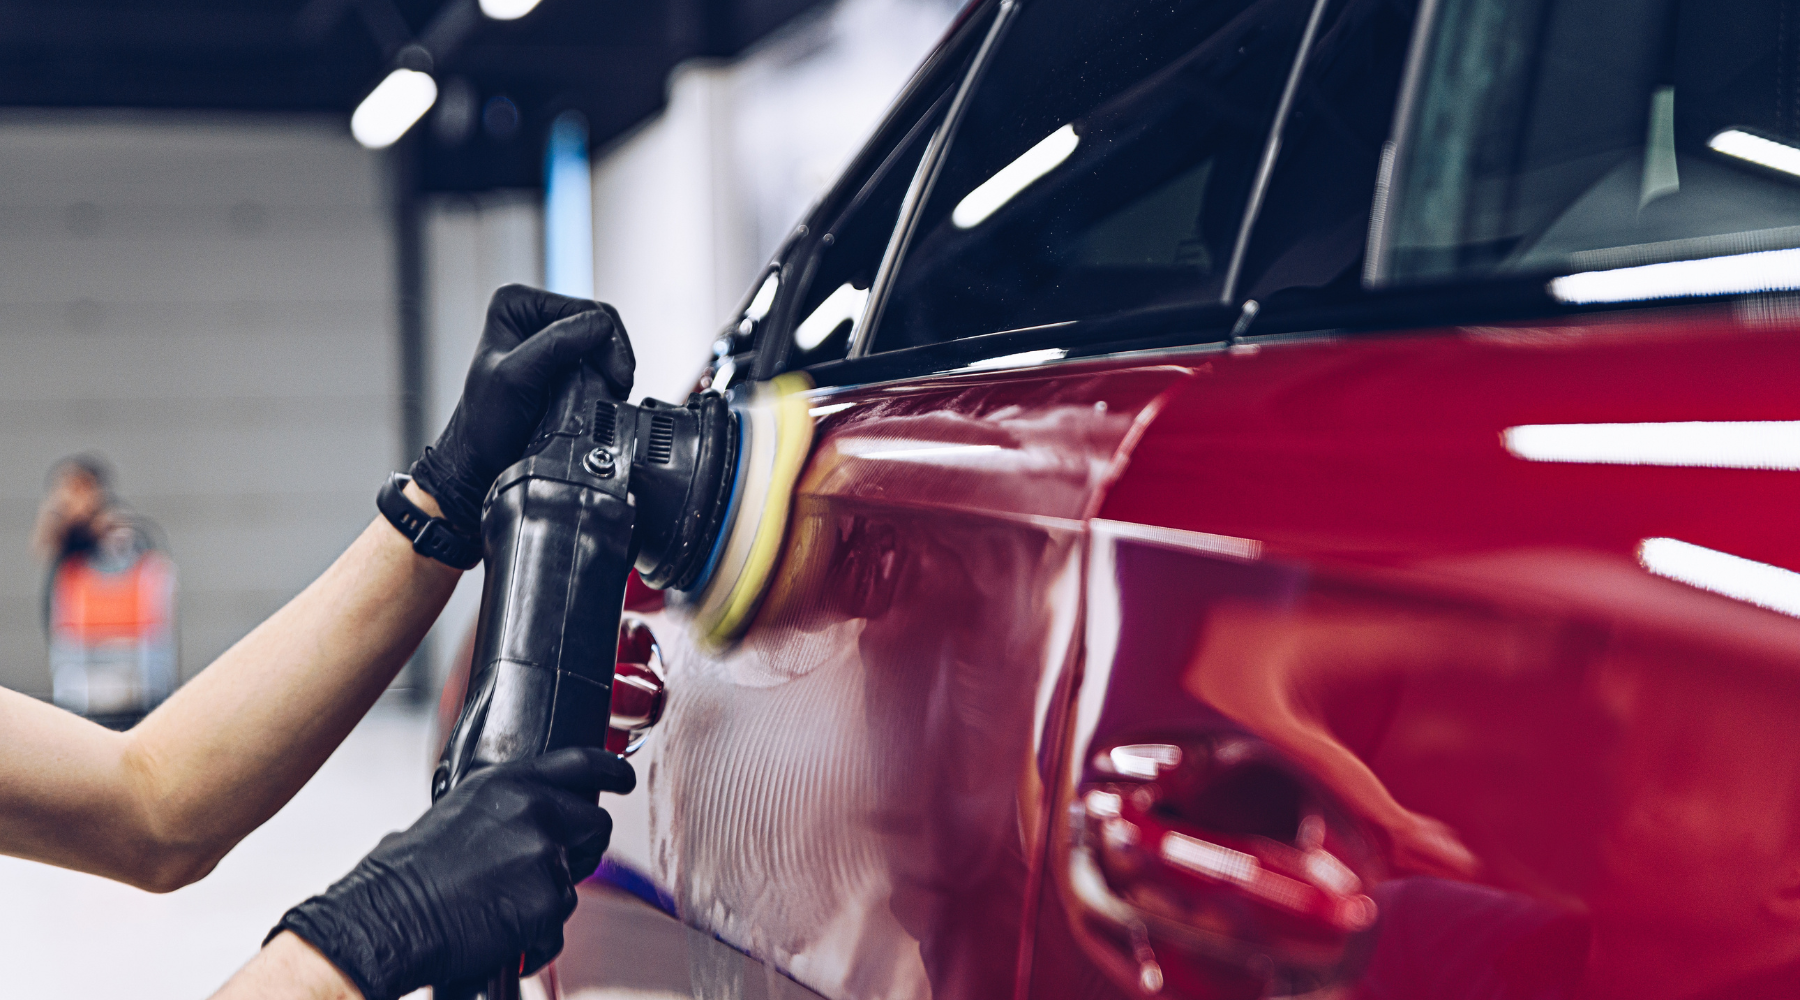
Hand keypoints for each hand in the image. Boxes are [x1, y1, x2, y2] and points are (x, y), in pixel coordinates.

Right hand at [269, 747, 634, 999]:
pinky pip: (557, 927)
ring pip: (574, 883)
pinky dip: (534, 939)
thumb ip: (504, 808)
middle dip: (581, 847)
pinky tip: (498, 934)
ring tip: (499, 906)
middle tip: (546, 867)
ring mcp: (545, 857)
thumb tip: (527, 819)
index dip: (611, 770)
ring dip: (547, 899)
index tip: (623, 779)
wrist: (390, 917)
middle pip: (595, 825)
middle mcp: (535, 811)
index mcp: (510, 782)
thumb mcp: (458, 811)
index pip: (581, 763)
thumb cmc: (409, 872)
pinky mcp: (547, 904)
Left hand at [411, 285, 633, 535]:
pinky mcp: (565, 364)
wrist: (484, 461)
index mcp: (515, 304)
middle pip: (599, 323)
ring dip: (613, 371)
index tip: (617, 375)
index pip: (583, 308)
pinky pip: (601, 364)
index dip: (607, 341)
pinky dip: (608, 381)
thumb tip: (601, 326)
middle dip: (613, 356)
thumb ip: (554, 344)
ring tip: (611, 395)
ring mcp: (551, 340)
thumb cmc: (486, 423)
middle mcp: (534, 316)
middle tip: (619, 387)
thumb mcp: (514, 377)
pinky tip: (606, 396)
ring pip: (604, 344)